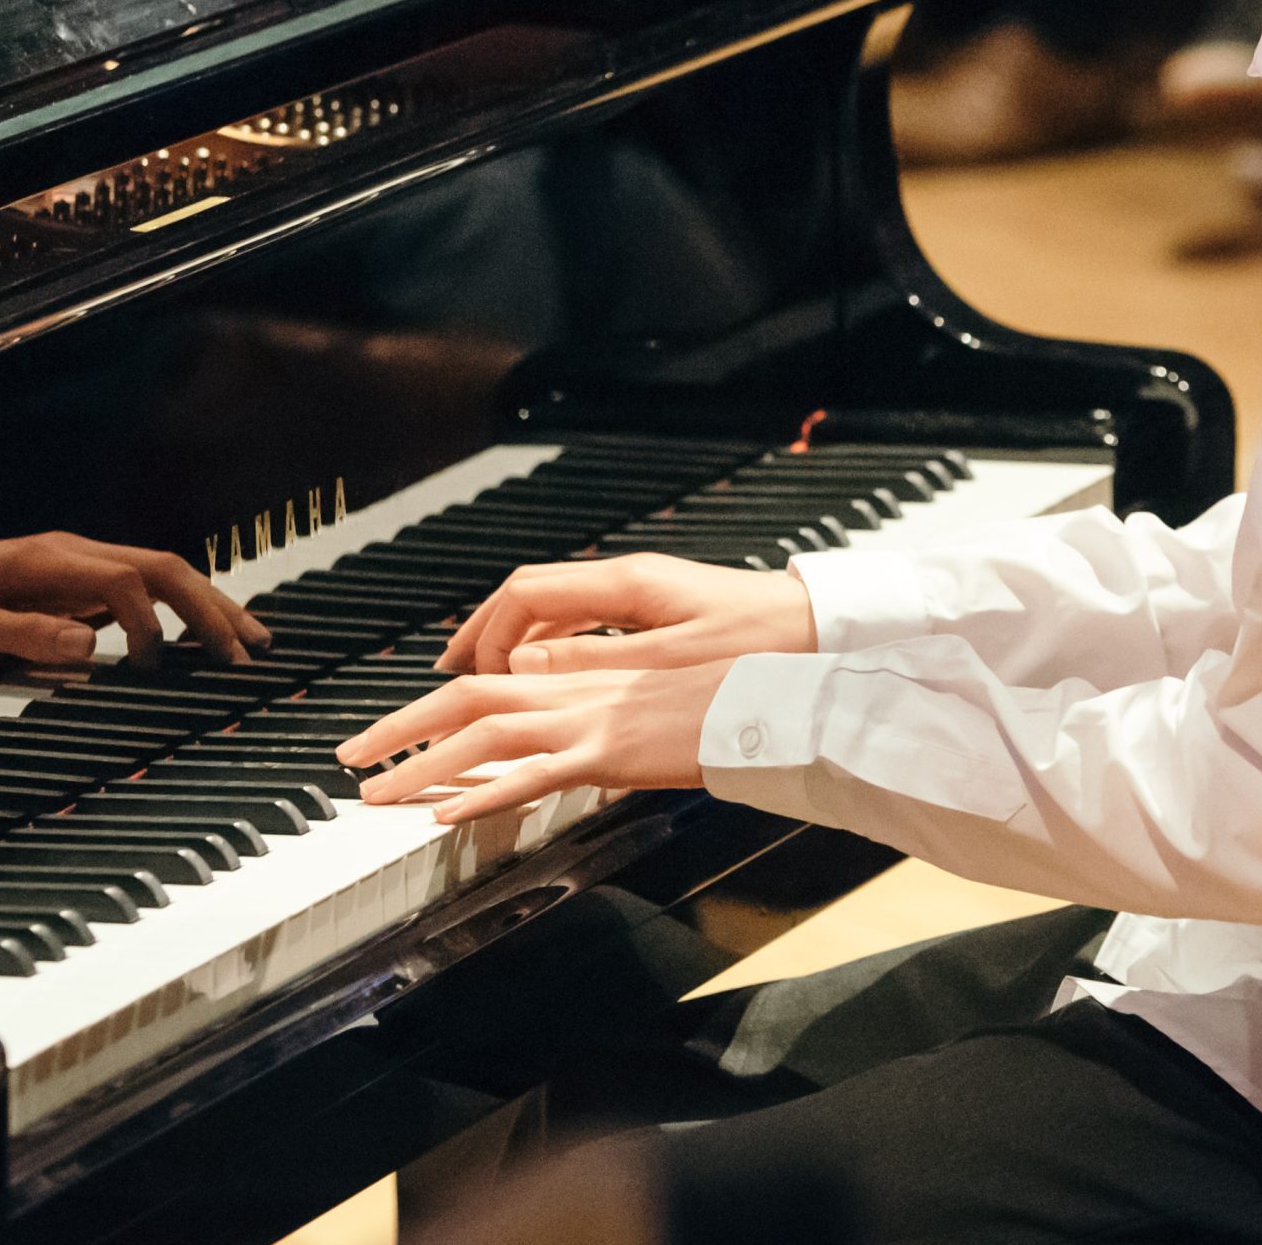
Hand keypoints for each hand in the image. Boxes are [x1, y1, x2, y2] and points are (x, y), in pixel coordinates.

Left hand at [0, 533, 272, 669]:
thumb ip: (19, 633)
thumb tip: (89, 646)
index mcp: (46, 560)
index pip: (124, 579)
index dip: (146, 621)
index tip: (151, 665)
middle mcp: (76, 551)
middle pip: (164, 567)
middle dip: (209, 607)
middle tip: (244, 653)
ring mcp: (85, 561)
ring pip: (167, 572)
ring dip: (211, 605)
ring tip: (252, 642)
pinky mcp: (87, 577)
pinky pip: (152, 586)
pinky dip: (190, 606)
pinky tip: (214, 632)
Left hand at [335, 662, 733, 823]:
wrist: (761, 701)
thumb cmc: (709, 704)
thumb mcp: (637, 701)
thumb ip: (588, 708)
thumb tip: (546, 730)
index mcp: (575, 681)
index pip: (482, 684)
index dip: (427, 708)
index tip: (385, 735)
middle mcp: (571, 694)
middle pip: (465, 698)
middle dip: (398, 728)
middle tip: (349, 759)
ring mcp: (586, 721)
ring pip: (484, 732)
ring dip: (420, 764)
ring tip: (373, 794)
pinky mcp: (608, 753)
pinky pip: (533, 772)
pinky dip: (485, 790)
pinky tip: (448, 812)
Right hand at [438, 554, 813, 675]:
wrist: (816, 630)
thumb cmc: (759, 644)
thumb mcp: (670, 662)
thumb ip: (592, 661)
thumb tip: (524, 664)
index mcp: (624, 583)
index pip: (526, 593)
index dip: (486, 632)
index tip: (466, 673)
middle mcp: (626, 581)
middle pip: (530, 597)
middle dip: (483, 634)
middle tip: (445, 675)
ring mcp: (640, 594)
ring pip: (554, 610)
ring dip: (513, 642)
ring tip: (481, 680)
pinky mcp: (657, 612)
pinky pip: (582, 623)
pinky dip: (549, 646)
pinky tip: (541, 674)